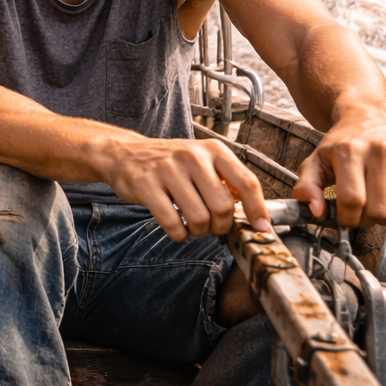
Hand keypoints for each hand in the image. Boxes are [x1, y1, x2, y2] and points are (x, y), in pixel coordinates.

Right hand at [103, 136, 270, 241]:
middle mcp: (192, 156)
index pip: (247, 183)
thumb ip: (228, 181)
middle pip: (223, 207)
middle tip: (213, 227)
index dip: (257, 210)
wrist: (125, 154)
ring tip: (194, 228)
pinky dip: (179, 235)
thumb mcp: (202, 160)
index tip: (261, 228)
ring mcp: (168, 170)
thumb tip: (255, 214)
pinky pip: (173, 224)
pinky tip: (178, 230)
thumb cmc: (170, 162)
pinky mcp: (147, 186)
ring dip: (200, 232)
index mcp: (213, 150)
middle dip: (221, 227)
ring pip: (199, 218)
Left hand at [295, 106, 385, 226]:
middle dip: (365, 220)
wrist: (370, 117)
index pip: (352, 200)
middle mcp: (381, 150)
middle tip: (360, 212)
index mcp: (350, 151)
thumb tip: (316, 212)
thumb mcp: (316, 160)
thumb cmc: (342, 143)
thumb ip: (307, 187)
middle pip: (377, 210)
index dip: (346, 218)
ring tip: (376, 204)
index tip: (343, 217)